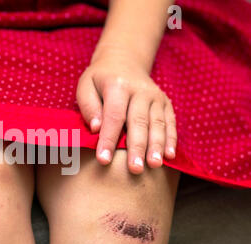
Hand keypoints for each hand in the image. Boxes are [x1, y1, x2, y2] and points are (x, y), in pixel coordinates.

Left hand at [77, 47, 176, 173]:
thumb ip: (88, 106)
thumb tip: (96, 128)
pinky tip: (169, 156)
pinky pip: (170, 123)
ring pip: (157, 124)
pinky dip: (171, 140)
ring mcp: (156, 96)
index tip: (103, 159)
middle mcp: (140, 90)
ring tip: (153, 166)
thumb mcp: (85, 85)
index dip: (108, 139)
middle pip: (139, 122)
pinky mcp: (165, 103)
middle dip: (137, 147)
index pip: (113, 116)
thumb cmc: (100, 80)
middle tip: (135, 169)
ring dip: (156, 147)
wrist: (124, 60)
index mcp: (118, 85)